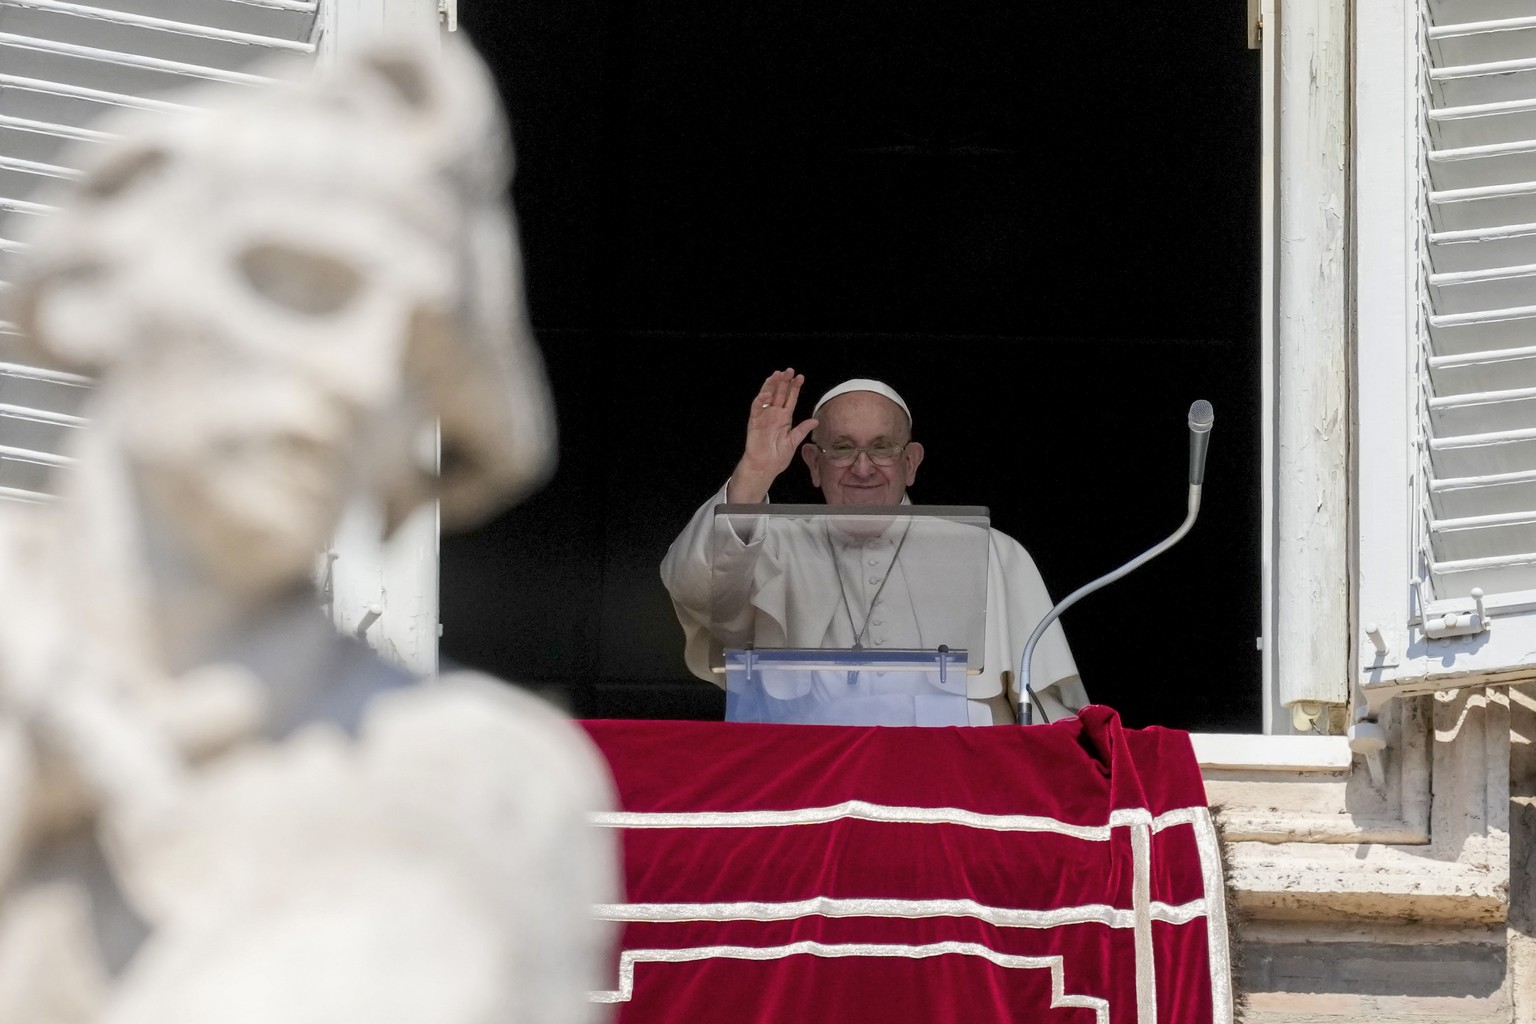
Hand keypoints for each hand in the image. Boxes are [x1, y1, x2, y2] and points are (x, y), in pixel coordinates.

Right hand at [726, 368, 817, 503]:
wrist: (765, 467)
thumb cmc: (778, 456)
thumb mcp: (793, 442)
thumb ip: (802, 430)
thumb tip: (815, 420)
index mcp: (785, 418)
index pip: (791, 399)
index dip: (795, 388)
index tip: (800, 377)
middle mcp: (774, 414)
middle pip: (779, 394)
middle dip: (784, 381)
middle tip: (789, 370)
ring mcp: (764, 416)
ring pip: (768, 396)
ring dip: (772, 385)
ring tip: (777, 375)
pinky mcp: (754, 421)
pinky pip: (757, 408)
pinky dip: (761, 400)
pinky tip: (767, 393)